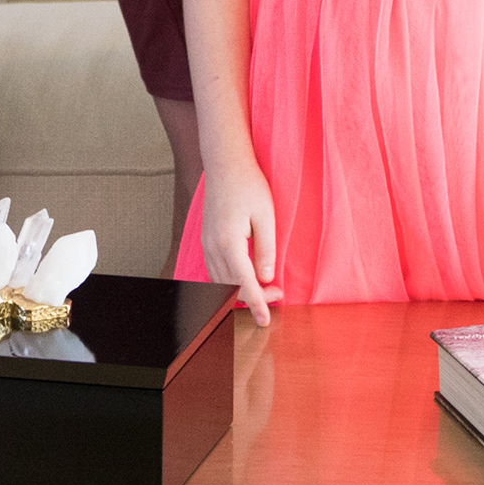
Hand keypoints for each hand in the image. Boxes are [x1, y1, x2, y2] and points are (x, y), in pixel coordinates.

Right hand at [201, 157, 281, 324]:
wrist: (225, 163)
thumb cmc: (249, 185)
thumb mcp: (266, 215)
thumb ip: (266, 249)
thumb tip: (267, 277)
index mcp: (229, 243)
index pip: (244, 284)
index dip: (256, 305)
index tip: (265, 321)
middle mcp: (213, 247)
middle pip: (230, 288)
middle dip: (252, 299)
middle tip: (277, 295)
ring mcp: (206, 244)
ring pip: (219, 282)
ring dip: (239, 291)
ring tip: (263, 290)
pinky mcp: (206, 240)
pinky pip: (214, 271)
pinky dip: (228, 281)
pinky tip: (244, 278)